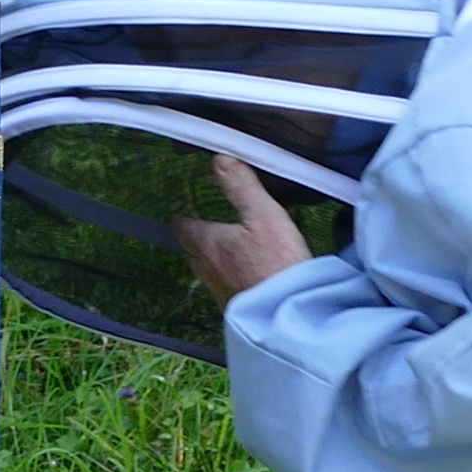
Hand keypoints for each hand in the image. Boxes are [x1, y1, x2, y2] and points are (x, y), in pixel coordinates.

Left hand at [170, 153, 314, 307]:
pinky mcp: (238, 310)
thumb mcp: (263, 214)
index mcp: (210, 244)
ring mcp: (222, 294)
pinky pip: (226, 291)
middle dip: (194, 241)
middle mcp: (209, 271)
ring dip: (211, 263)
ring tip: (220, 254)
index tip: (181, 216)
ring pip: (208, 274)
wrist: (290, 313)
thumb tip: (221, 158)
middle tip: (199, 232)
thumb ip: (241, 186)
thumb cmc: (277, 264)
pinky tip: (244, 280)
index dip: (183, 220)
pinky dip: (230, 282)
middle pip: (192, 253)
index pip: (185, 229)